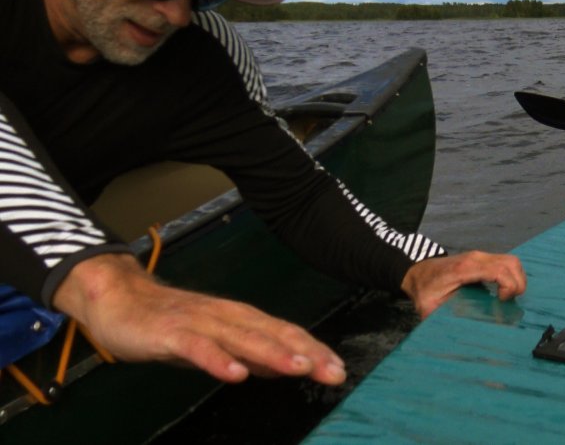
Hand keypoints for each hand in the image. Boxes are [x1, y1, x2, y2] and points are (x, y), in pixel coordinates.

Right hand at [52, 254, 345, 384]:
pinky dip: (217, 360)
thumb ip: (249, 352)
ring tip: (299, 368)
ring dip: (272, 353)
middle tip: (334, 371)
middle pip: (272, 334)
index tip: (339, 368)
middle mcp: (225, 316)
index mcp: (239, 318)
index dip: (313, 350)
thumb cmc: (168, 324)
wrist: (116, 299)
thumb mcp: (216, 342)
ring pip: (241, 338)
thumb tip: (285, 366)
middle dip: (305, 353)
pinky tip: (235, 374)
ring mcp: (199, 323)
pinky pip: (196, 348)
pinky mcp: (170, 333)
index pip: (284, 334)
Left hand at [400, 251, 525, 318]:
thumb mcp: (429, 307)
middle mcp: (476, 258)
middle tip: (508, 302)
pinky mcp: (483, 259)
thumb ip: (441, 320)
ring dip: (517, 279)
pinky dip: (511, 276)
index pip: (499, 271)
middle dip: (518, 284)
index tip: (502, 302)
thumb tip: (454, 338)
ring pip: (512, 261)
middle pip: (511, 263)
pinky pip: (506, 262)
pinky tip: (504, 291)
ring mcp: (481, 256)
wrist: (417, 271)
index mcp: (465, 269)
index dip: (509, 287)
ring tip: (508, 298)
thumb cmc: (424, 289)